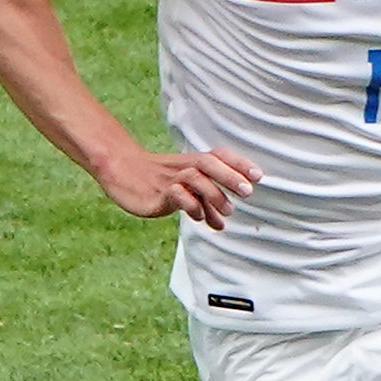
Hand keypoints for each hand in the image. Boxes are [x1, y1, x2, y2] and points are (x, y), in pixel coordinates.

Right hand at [96, 144, 259, 229]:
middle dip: (230, 176)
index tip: (258, 176)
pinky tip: (198, 217)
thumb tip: (222, 224)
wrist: (122, 172)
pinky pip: (177, 194)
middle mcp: (184, 167)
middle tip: (248, 192)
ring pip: (195, 178)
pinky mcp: (157, 193)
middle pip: (209, 163)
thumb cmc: (159, 180)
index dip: (239, 164)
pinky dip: (191, 205)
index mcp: (193, 162)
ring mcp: (170, 179)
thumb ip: (205, 205)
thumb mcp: (185, 190)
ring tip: (228, 212)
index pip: (219, 156)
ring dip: (215, 195)